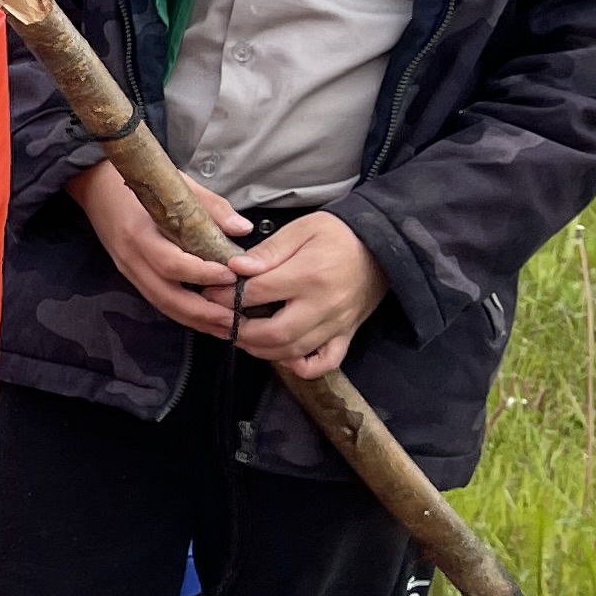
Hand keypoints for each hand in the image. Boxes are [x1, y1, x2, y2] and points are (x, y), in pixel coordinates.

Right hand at [69, 158, 251, 339]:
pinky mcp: (131, 275)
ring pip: (161, 304)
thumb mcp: (178, 185)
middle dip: (202, 312)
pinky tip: (205, 319)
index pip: (170, 263)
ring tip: (226, 328)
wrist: (97, 184)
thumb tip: (242, 229)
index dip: (201, 274)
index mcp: (140, 232)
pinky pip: (157, 300)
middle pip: (165, 295)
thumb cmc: (142, 182)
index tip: (232, 276)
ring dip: (195, 320)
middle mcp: (131, 257)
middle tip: (234, 319)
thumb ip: (211, 207)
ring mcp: (129, 269)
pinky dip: (183, 314)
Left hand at [227, 211, 387, 378]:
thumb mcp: (301, 229)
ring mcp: (337, 324)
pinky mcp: (347, 334)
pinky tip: (283, 357)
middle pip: (274, 332)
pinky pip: (326, 362)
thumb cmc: (338, 234)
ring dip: (261, 350)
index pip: (257, 293)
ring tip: (242, 336)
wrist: (383, 245)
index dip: (227, 296)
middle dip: (240, 331)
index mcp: (308, 275)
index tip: (211, 293)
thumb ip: (268, 250)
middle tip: (222, 321)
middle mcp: (323, 305)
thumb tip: (236, 268)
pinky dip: (302, 366)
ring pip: (293, 351)